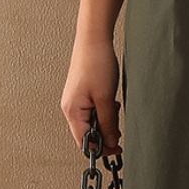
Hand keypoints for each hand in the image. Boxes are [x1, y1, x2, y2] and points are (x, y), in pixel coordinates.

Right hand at [61, 35, 122, 156]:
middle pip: (86, 134)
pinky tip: (112, 103)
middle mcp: (70, 107)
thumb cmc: (96, 63)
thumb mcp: (105, 98)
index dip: (100, 148)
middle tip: (119, 130)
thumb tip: (110, 142)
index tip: (116, 148)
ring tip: (115, 109)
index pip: (83, 142)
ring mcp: (75, 100)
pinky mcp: (82, 94)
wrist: (94, 40)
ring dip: (105, 122)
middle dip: (104, 134)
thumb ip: (108, 122)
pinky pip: (92, 111)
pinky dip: (103, 112)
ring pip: (90, 122)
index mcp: (72, 111)